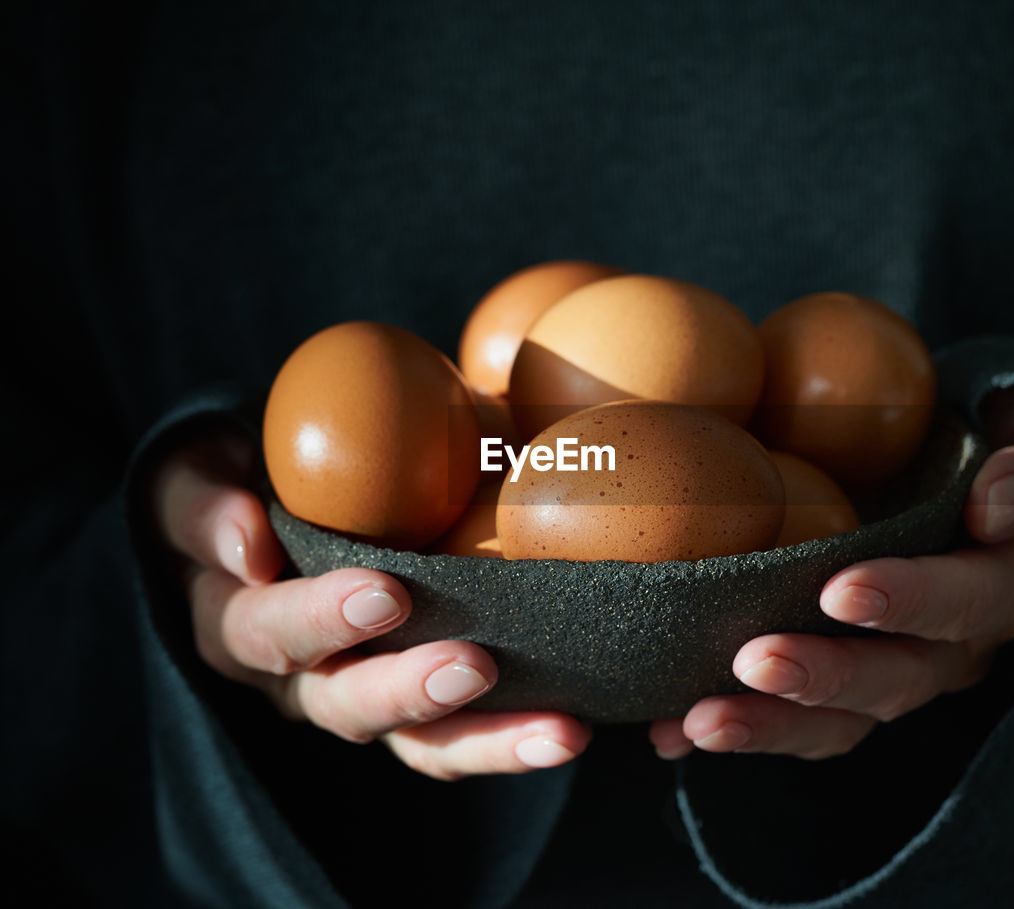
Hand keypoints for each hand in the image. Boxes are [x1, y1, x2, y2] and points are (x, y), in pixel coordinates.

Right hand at [152, 432, 590, 779]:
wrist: (290, 502)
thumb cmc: (244, 481)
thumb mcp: (199, 473)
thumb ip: (203, 503)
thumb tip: (246, 544)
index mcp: (238, 622)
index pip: (267, 633)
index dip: (320, 620)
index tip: (384, 593)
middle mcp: (301, 679)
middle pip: (346, 704)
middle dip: (409, 689)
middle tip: (472, 665)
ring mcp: (366, 698)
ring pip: (419, 743)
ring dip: (487, 740)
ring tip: (556, 732)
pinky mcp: (421, 708)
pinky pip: (463, 739)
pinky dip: (514, 740)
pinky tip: (573, 730)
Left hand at [649, 388, 1013, 759]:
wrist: (989, 487)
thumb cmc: (1007, 448)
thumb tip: (994, 501)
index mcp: (1008, 584)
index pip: (969, 599)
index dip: (910, 601)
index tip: (841, 590)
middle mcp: (958, 646)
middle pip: (900, 676)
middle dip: (827, 674)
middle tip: (755, 660)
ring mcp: (904, 674)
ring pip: (845, 720)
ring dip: (772, 724)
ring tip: (699, 722)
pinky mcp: (851, 689)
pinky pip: (800, 724)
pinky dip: (738, 730)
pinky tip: (669, 735)